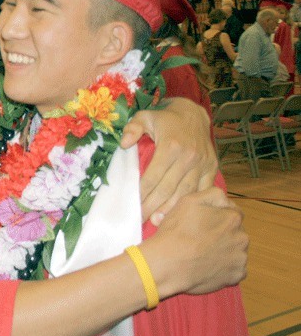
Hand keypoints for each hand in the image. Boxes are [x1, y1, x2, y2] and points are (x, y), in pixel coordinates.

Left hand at [121, 98, 217, 223]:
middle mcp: (188, 157)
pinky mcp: (211, 168)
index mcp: (170, 146)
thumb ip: (133, 128)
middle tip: (139, 219)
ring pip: (185, 193)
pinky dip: (191, 203)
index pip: (153, 176)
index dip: (142, 192)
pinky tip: (180, 213)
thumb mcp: (145, 116)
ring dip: (170, 209)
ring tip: (156, 221)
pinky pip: (202, 190)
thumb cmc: (165, 119)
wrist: (193, 114)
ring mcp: (202, 164)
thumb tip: (124, 144)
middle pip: (167, 189)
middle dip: (152, 206)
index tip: (131, 205)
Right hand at [147, 187, 247, 295]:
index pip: (233, 212)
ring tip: (202, 252)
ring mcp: (240, 258)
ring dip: (223, 250)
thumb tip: (225, 199)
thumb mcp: (189, 200)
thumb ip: (212, 194)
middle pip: (235, 232)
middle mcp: (242, 237)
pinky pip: (233, 268)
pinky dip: (223, 267)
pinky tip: (207, 265)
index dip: (217, 216)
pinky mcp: (236, 276)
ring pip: (234, 250)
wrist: (169, 264)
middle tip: (200, 237)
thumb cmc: (176, 231)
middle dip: (222, 233)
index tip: (203, 222)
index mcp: (233, 217)